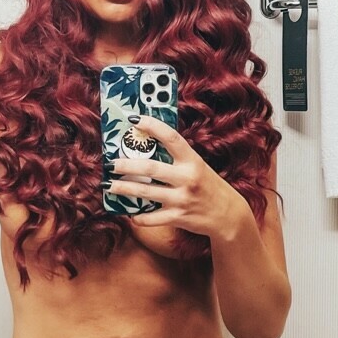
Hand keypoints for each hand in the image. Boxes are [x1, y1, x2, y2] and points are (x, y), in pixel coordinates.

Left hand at [106, 115, 249, 240]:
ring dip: (124, 188)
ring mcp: (182, 199)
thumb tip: (149, 144)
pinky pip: (152, 218)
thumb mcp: (198, 166)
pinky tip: (130, 213)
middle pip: (150, 168)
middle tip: (111, 164)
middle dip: (126, 165)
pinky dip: (138, 217)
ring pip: (146, 192)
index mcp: (192, 161)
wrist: (228, 215)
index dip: (152, 126)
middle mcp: (187, 178)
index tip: (134, 119)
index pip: (171, 137)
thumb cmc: (209, 187)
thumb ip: (178, 158)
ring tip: (110, 186)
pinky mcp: (178, 217)